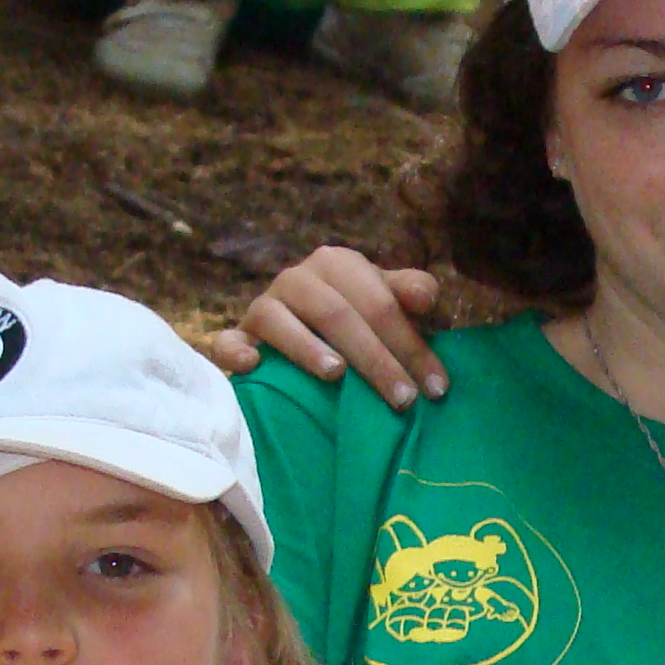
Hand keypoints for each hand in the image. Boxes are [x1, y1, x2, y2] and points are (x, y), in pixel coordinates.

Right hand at [201, 247, 444, 409]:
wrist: (302, 329)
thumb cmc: (359, 320)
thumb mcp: (388, 302)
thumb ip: (411, 294)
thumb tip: (426, 295)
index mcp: (338, 264)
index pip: (380, 303)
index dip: (412, 345)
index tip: (437, 388)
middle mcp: (297, 278)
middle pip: (336, 315)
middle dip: (374, 359)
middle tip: (403, 401)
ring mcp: (263, 306)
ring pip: (279, 320)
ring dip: (306, 348)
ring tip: (336, 375)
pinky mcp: (239, 335)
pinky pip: (228, 340)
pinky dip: (236, 351)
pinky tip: (254, 365)